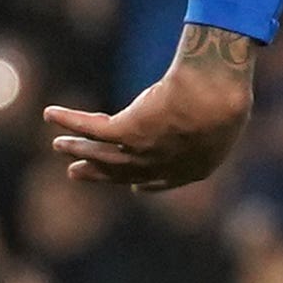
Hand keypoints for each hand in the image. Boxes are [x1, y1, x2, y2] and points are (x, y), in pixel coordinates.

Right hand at [44, 25, 256, 189]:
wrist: (217, 94)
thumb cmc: (230, 95)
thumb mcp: (231, 111)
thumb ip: (220, 117)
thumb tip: (231, 96)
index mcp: (196, 167)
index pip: (164, 181)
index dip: (146, 184)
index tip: (135, 188)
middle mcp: (166, 166)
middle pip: (126, 172)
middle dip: (101, 173)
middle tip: (78, 172)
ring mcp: (145, 152)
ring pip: (104, 154)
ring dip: (78, 148)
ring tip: (59, 145)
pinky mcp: (128, 131)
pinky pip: (92, 127)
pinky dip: (70, 120)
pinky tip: (51, 113)